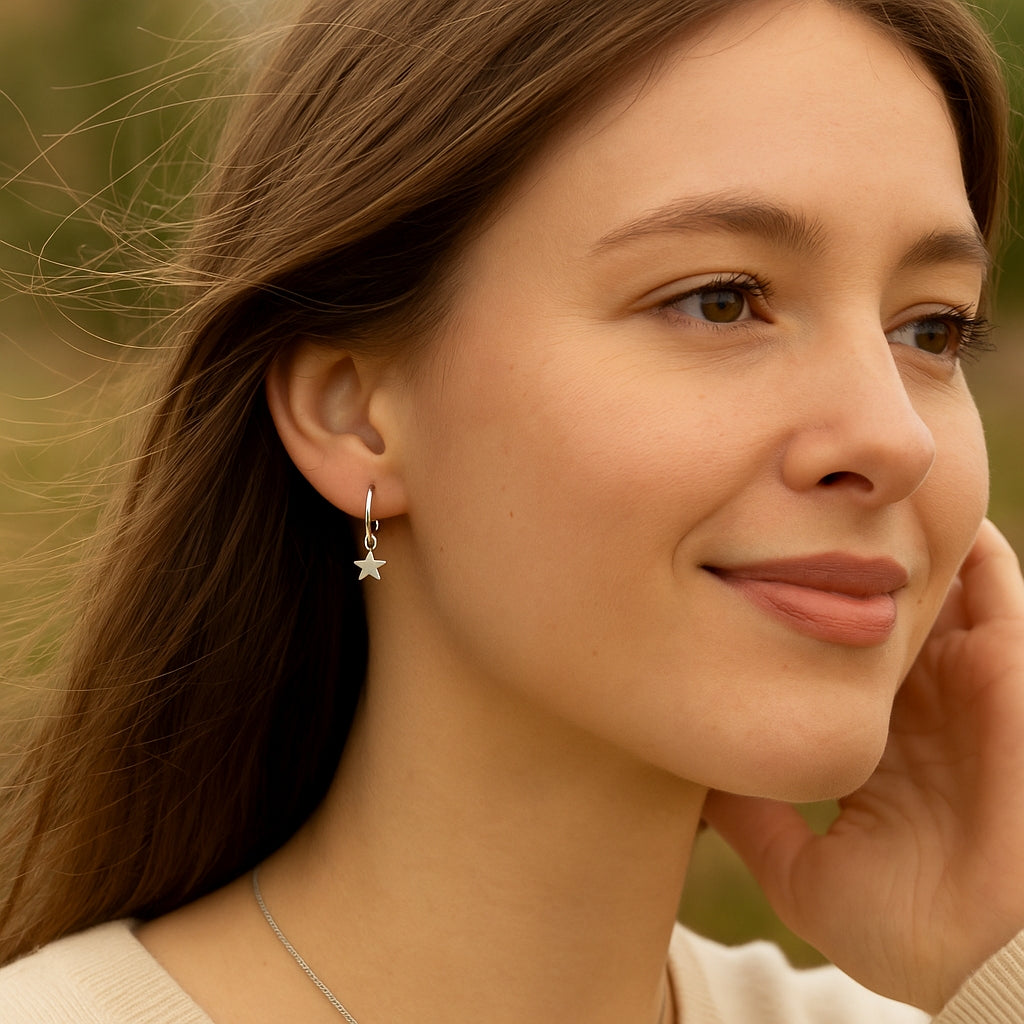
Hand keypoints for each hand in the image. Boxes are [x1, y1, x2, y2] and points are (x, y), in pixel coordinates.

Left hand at [703, 519, 1023, 1011]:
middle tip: (759, 506)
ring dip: (883, 536)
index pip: (825, 654)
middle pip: (868, 605)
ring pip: (922, 578)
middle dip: (824, 560)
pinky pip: (988, 578)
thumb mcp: (799, 872)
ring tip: (821, 486)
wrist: (1000, 952)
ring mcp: (964, 672)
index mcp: (873, 734)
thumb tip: (684, 779)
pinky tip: (898, 499)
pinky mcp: (1009, 657)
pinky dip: (955, 537)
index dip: (782, 614)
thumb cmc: (911, 929)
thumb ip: (748, 819)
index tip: (720, 571)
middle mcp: (917, 697)